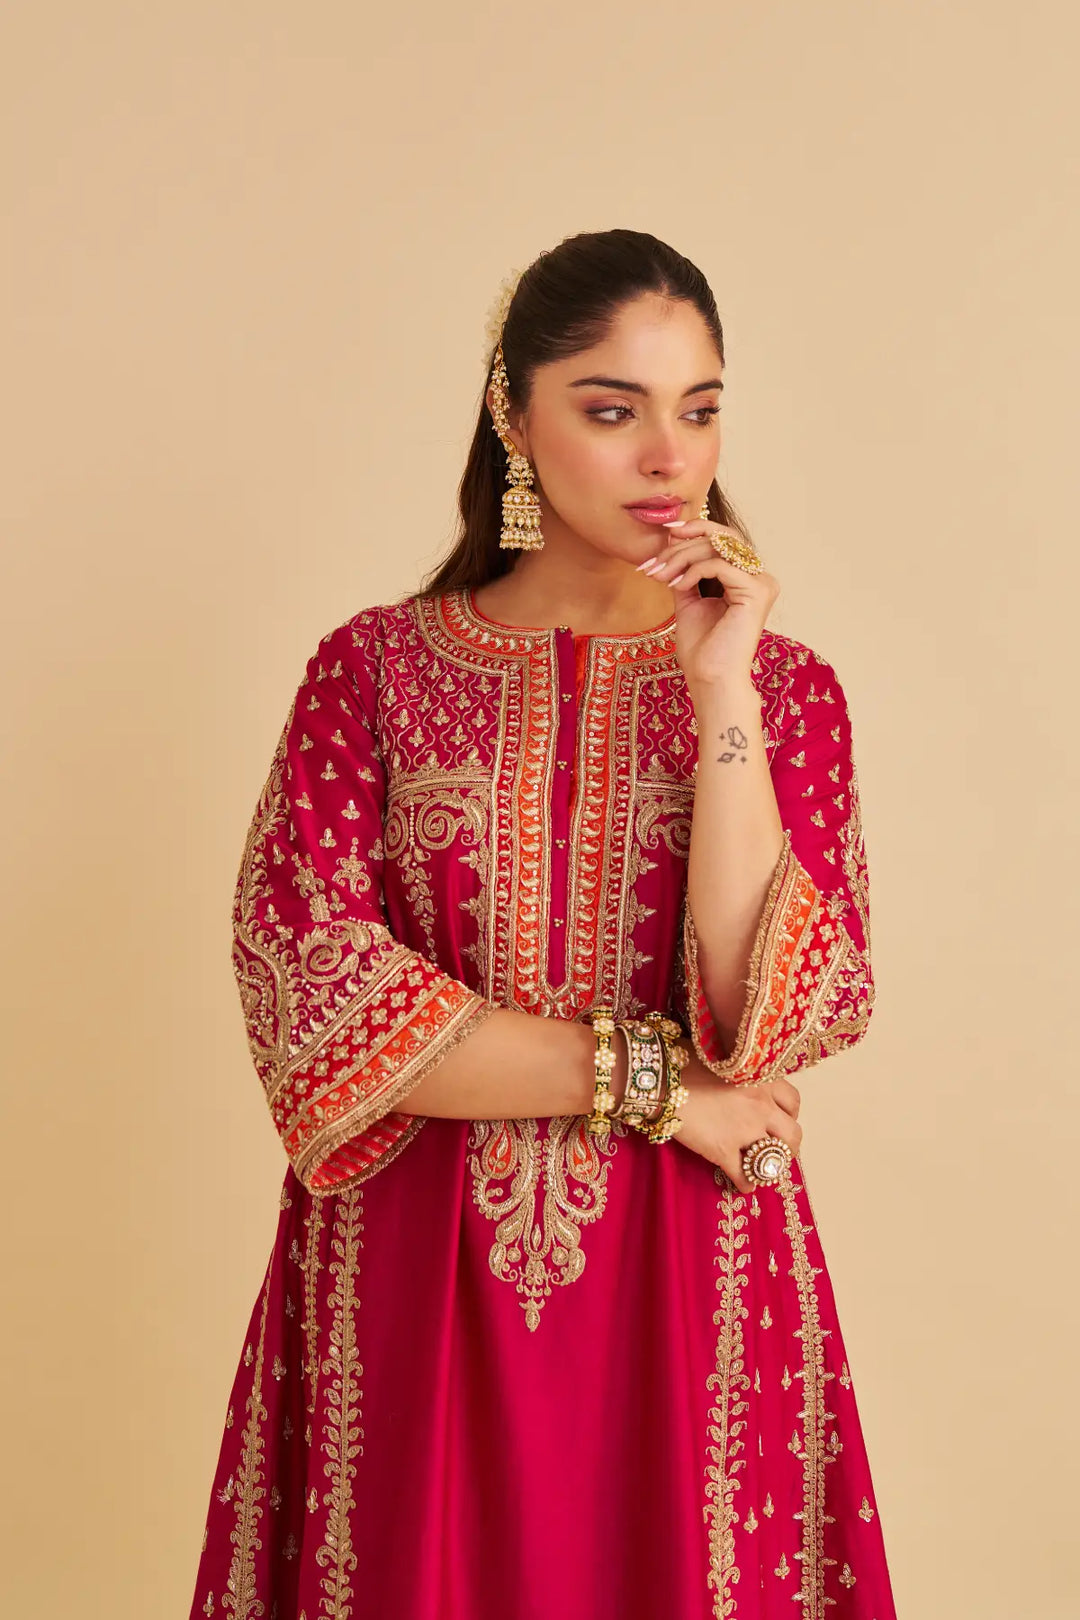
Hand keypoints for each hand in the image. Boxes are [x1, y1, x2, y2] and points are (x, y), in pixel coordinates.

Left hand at [637, 518, 779, 689]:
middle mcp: (760, 577)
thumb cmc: (701, 649)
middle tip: (653, 563)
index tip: (664, 537)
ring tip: (659, 577)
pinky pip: (719, 565)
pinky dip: (693, 572)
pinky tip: (677, 587)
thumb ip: (685, 570)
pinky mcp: (757, 591)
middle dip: (681, 546)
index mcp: (747, 578)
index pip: (722, 539)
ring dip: (680, 558)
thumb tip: (672, 537)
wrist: (710, 679)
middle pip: (720, 538)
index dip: (694, 530)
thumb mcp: (687, 599)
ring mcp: (762, 583)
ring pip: (717, 548)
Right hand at [672, 1052, 801, 1192]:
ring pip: (774, 1159)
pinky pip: (744, 1176)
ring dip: (771, 1168)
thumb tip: (738, 1082)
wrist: (659, 1078)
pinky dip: (746, 1185)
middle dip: (788, 1146)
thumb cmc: (683, 1061)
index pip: (792, 1102)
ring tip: (762, 1171)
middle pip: (792, 1134)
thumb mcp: (722, 1057)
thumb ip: (740, 1072)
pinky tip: (743, 1186)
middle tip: (778, 1150)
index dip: (789, 1114)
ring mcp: (744, 1131)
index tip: (780, 1120)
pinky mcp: (724, 1151)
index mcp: (761, 1078)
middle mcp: (761, 1105)